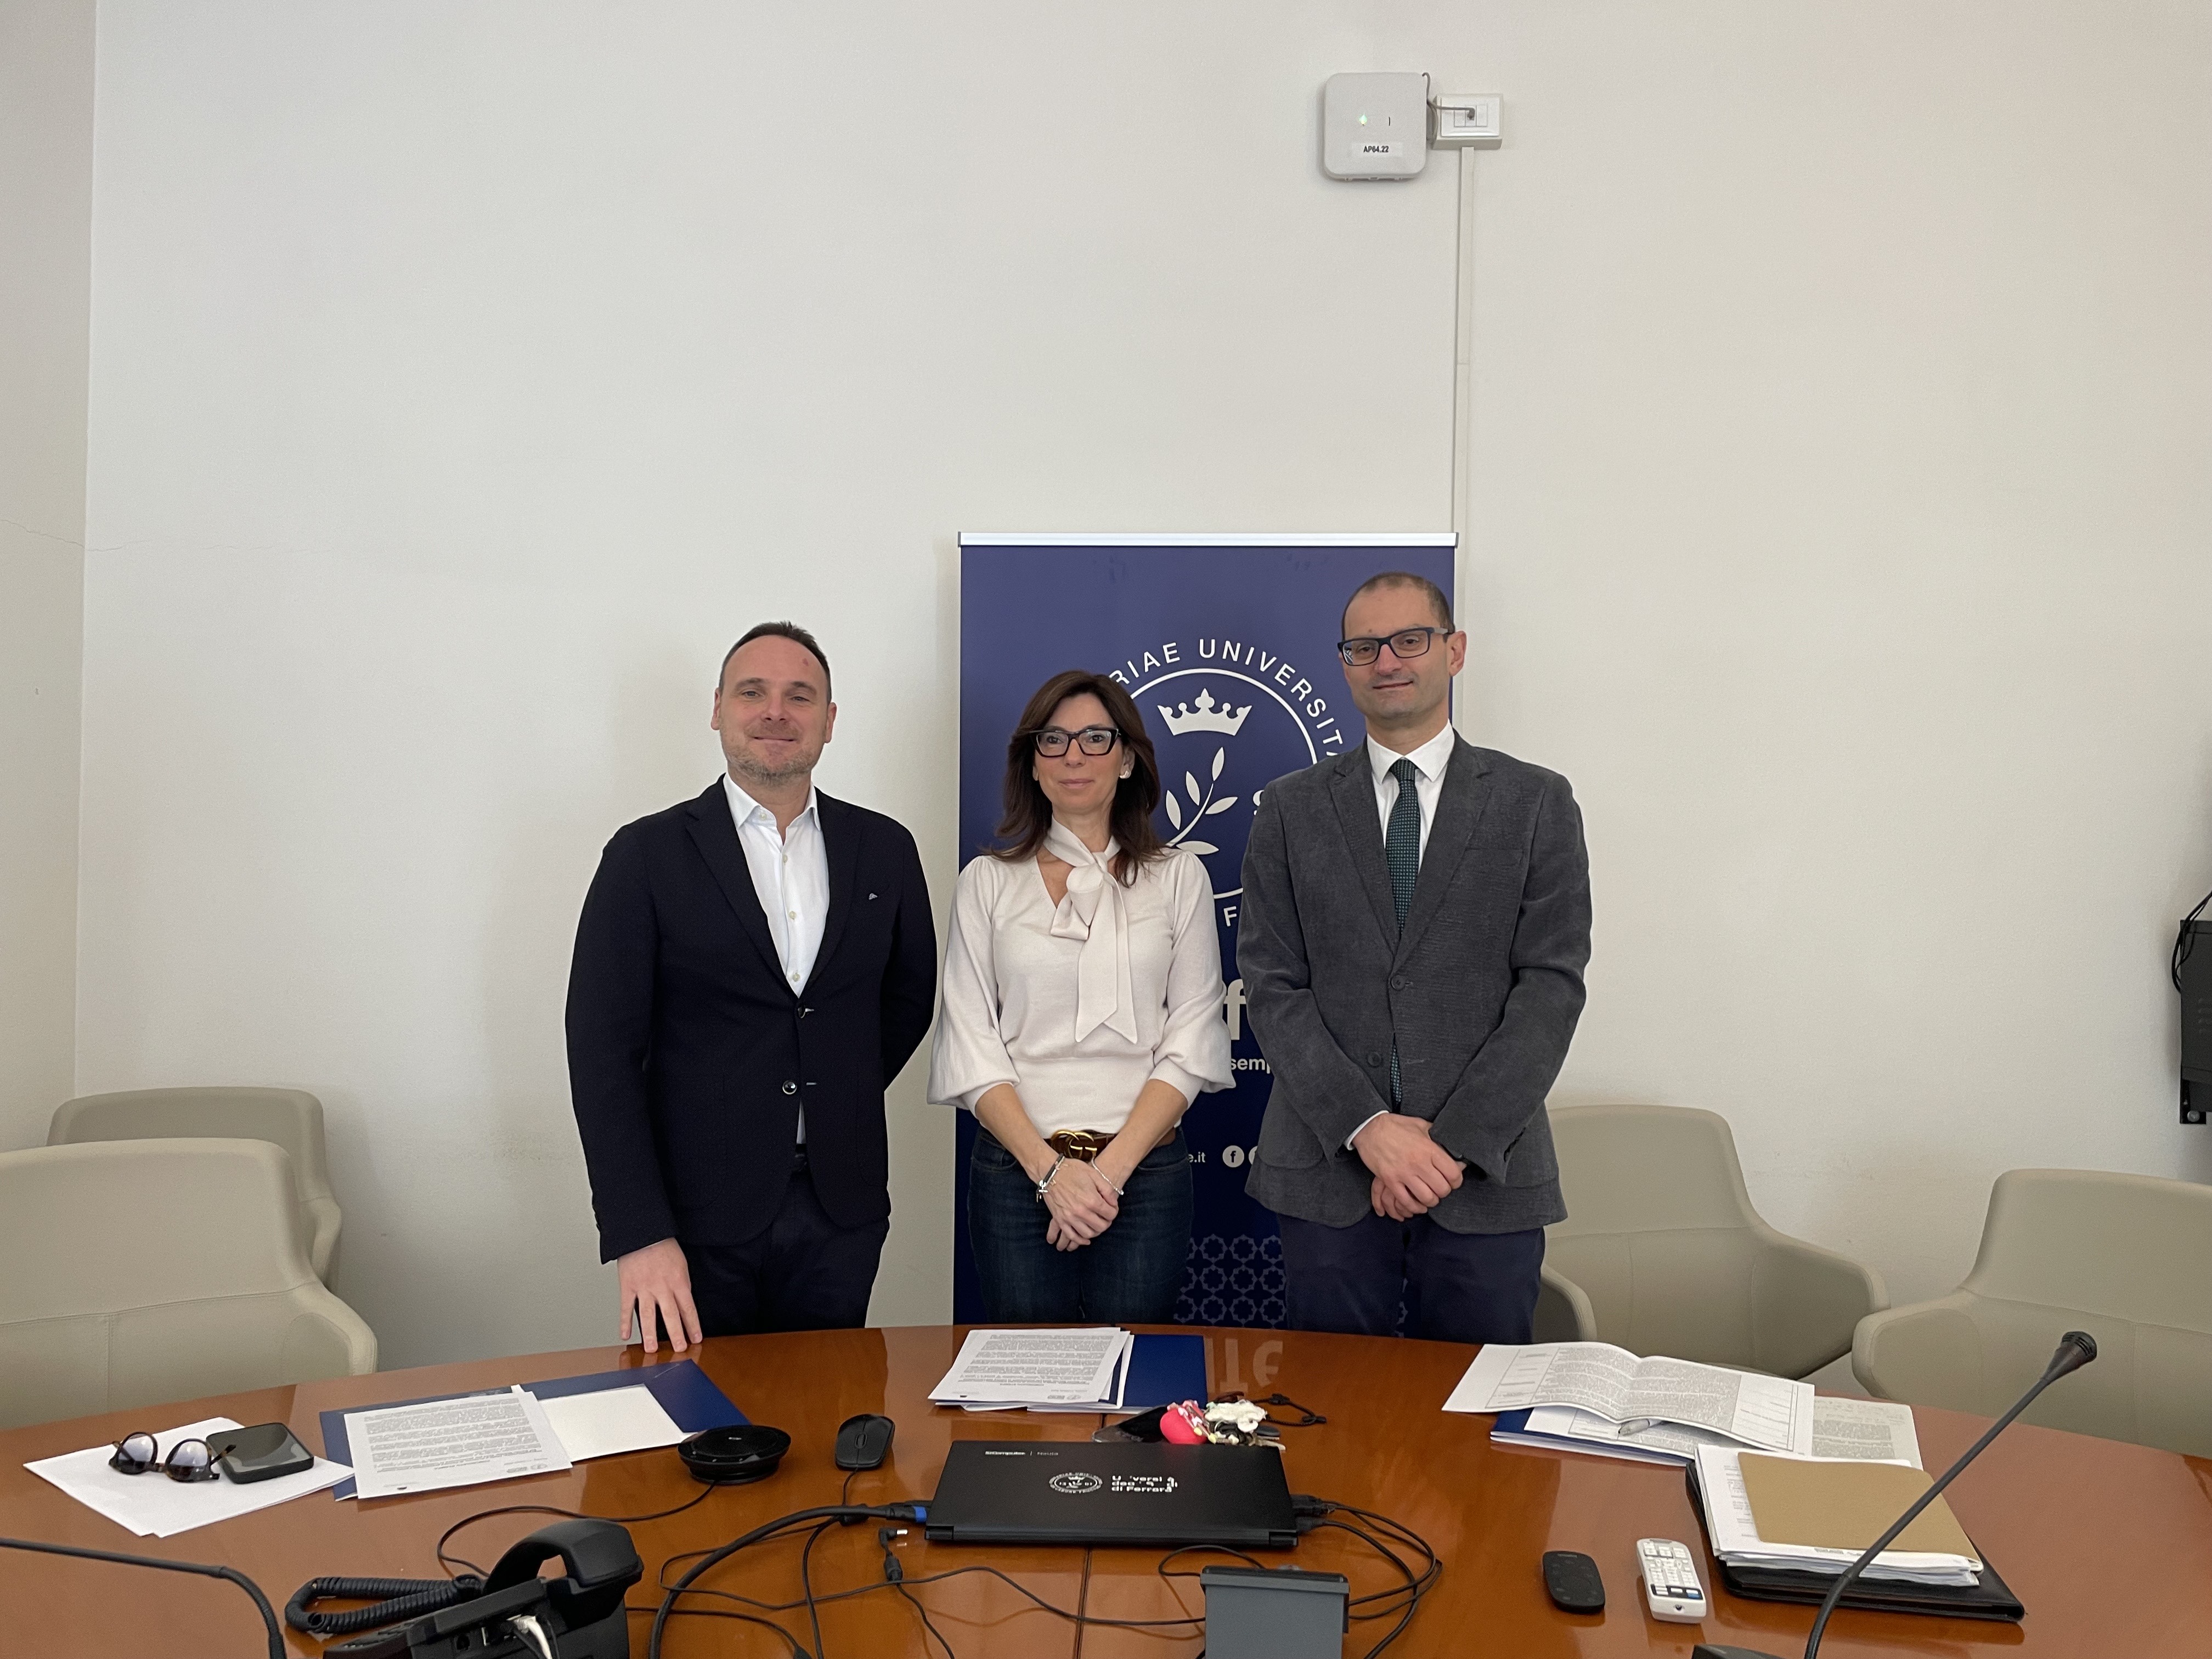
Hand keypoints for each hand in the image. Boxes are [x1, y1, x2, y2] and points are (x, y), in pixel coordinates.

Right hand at [616, 1238, 702, 1352]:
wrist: (643, 1232)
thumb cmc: (663, 1245)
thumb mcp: (681, 1263)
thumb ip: (682, 1284)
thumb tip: (685, 1303)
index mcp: (678, 1281)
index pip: (688, 1308)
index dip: (693, 1325)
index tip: (696, 1338)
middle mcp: (662, 1286)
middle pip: (670, 1315)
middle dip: (676, 1334)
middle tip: (679, 1349)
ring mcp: (644, 1287)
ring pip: (647, 1315)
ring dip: (650, 1334)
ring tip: (652, 1349)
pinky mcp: (628, 1286)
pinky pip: (626, 1307)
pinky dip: (624, 1322)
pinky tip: (625, 1335)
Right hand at [1039, 1158, 1119, 1250]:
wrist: (1050, 1172)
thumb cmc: (1073, 1171)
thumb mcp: (1094, 1175)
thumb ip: (1107, 1190)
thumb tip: (1113, 1204)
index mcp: (1092, 1200)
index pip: (1111, 1214)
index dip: (1114, 1211)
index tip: (1111, 1208)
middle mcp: (1081, 1211)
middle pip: (1101, 1226)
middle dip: (1107, 1222)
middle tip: (1105, 1216)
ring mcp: (1069, 1217)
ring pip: (1088, 1234)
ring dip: (1095, 1231)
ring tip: (1096, 1224)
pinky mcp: (1060, 1220)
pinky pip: (1072, 1236)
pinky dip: (1080, 1240)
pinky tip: (1086, 1239)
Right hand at [1352, 1114, 1463, 1219]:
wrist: (1369, 1128)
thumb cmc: (1395, 1126)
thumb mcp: (1421, 1125)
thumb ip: (1436, 1135)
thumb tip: (1450, 1144)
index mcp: (1429, 1149)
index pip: (1453, 1174)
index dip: (1457, 1181)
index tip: (1453, 1180)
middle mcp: (1419, 1163)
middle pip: (1442, 1189)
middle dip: (1444, 1192)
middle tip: (1441, 1188)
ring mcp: (1403, 1173)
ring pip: (1426, 1198)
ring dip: (1430, 1201)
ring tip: (1429, 1196)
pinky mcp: (1390, 1180)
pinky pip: (1405, 1201)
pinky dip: (1413, 1206)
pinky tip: (1416, 1203)